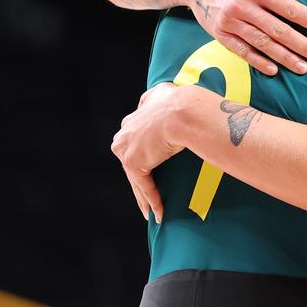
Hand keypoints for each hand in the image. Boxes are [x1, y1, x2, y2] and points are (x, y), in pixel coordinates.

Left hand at [112, 83, 187, 222]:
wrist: (182, 111)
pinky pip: (144, 186)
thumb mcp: (163, 93)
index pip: (135, 143)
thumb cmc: (179, 102)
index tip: (150, 168)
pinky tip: (158, 213)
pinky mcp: (133, 163)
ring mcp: (126, 149)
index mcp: (131, 119)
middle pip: (133, 162)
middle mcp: (124, 134)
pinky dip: (152, 201)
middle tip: (149, 196)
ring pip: (136, 178)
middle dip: (140, 179)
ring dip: (144, 198)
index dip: (144, 157)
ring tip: (152, 212)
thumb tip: (155, 95)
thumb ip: (154, 98)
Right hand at [186, 0, 306, 75]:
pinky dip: (258, 62)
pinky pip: (242, 51)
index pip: (290, 8)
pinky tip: (274, 70)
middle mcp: (243, 6)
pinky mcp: (220, 34)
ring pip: (262, 44)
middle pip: (279, 31)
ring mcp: (230, 22)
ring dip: (285, 58)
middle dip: (303, 45)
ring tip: (304, 67)